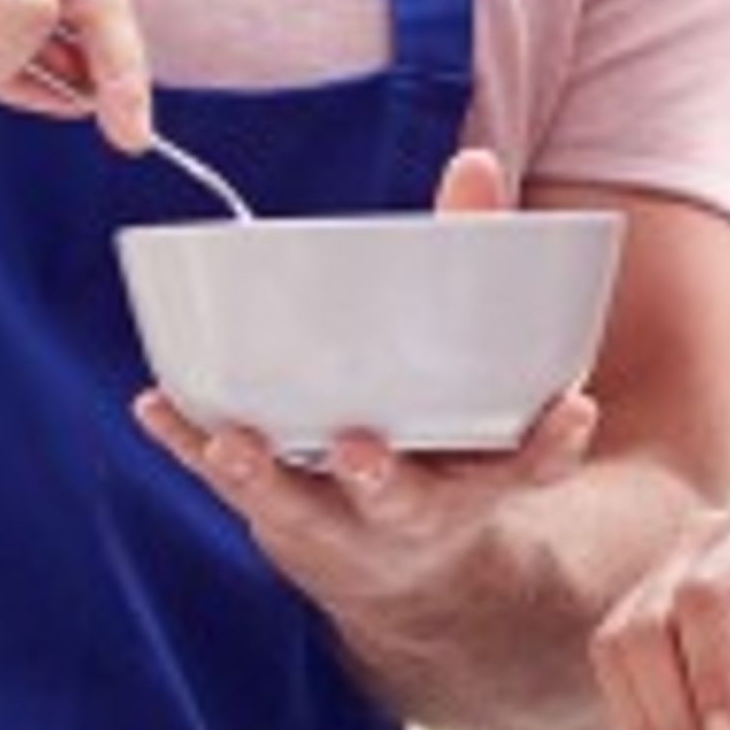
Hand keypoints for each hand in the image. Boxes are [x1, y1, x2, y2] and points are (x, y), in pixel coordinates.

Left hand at [131, 146, 600, 615]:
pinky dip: (190, 444)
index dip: (556, 443)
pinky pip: (228, 484)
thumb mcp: (475, 375)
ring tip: (233, 442)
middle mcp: (417, 511)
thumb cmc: (442, 437)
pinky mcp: (276, 515)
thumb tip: (473, 164)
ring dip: (264, 477)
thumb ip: (476, 268)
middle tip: (359, 451)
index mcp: (483, 475)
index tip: (574, 411)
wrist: (397, 565)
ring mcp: (341, 523)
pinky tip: (155, 405)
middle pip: (404, 502)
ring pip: (302, 508)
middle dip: (380, 478)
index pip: (534, 466)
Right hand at [591, 488, 729, 729]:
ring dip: (650, 727)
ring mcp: (668, 570)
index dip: (711, 674)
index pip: (706, 597)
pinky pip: (622, 664)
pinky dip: (645, 719)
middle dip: (672, 719)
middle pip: (644, 628)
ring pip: (618, 649)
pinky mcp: (655, 604)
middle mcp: (699, 543)